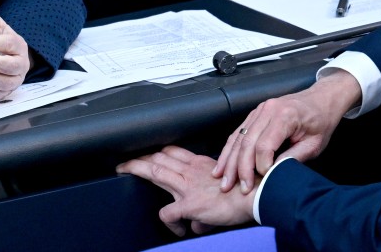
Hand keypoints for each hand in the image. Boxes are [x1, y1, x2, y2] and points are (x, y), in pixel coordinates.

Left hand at [117, 146, 255, 236]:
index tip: (147, 152)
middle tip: (125, 160)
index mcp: (199, 164)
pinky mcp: (190, 205)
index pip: (172, 151)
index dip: (157, 151)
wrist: (257, 194)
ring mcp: (188, 186)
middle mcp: (191, 171)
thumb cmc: (246, 188)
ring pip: (155, 171)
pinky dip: (168, 221)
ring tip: (124, 169)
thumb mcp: (223, 185)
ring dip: (136, 168)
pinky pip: (168, 213)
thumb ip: (206, 197)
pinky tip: (176, 228)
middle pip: (158, 157)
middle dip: (139, 157)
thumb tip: (197, 220)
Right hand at [212, 71, 360, 193]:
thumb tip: (273, 174)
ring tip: (222, 178)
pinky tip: (224, 163)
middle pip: (247, 141)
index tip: (263, 181)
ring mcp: (259, 110)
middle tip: (235, 187)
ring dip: (229, 160)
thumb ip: (293, 158)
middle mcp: (268, 110)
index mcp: (285, 116)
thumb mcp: (315, 144)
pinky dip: (230, 149)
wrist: (321, 100)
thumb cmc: (320, 121)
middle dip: (239, 168)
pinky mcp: (255, 113)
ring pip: (239, 137)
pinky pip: (239, 132)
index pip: (264, 145)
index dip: (261, 166)